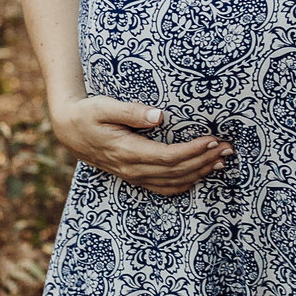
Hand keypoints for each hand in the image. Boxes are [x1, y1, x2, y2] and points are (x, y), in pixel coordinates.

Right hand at [50, 97, 228, 197]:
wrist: (68, 129)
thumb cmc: (87, 113)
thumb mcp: (104, 107)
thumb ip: (131, 111)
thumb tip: (159, 116)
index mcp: (127, 151)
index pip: (168, 157)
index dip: (193, 151)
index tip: (212, 139)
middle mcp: (132, 169)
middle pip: (176, 171)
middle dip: (204, 160)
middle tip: (228, 149)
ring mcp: (133, 176)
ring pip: (172, 182)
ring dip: (199, 173)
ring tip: (221, 162)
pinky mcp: (134, 177)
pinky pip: (163, 188)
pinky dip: (184, 184)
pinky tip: (199, 176)